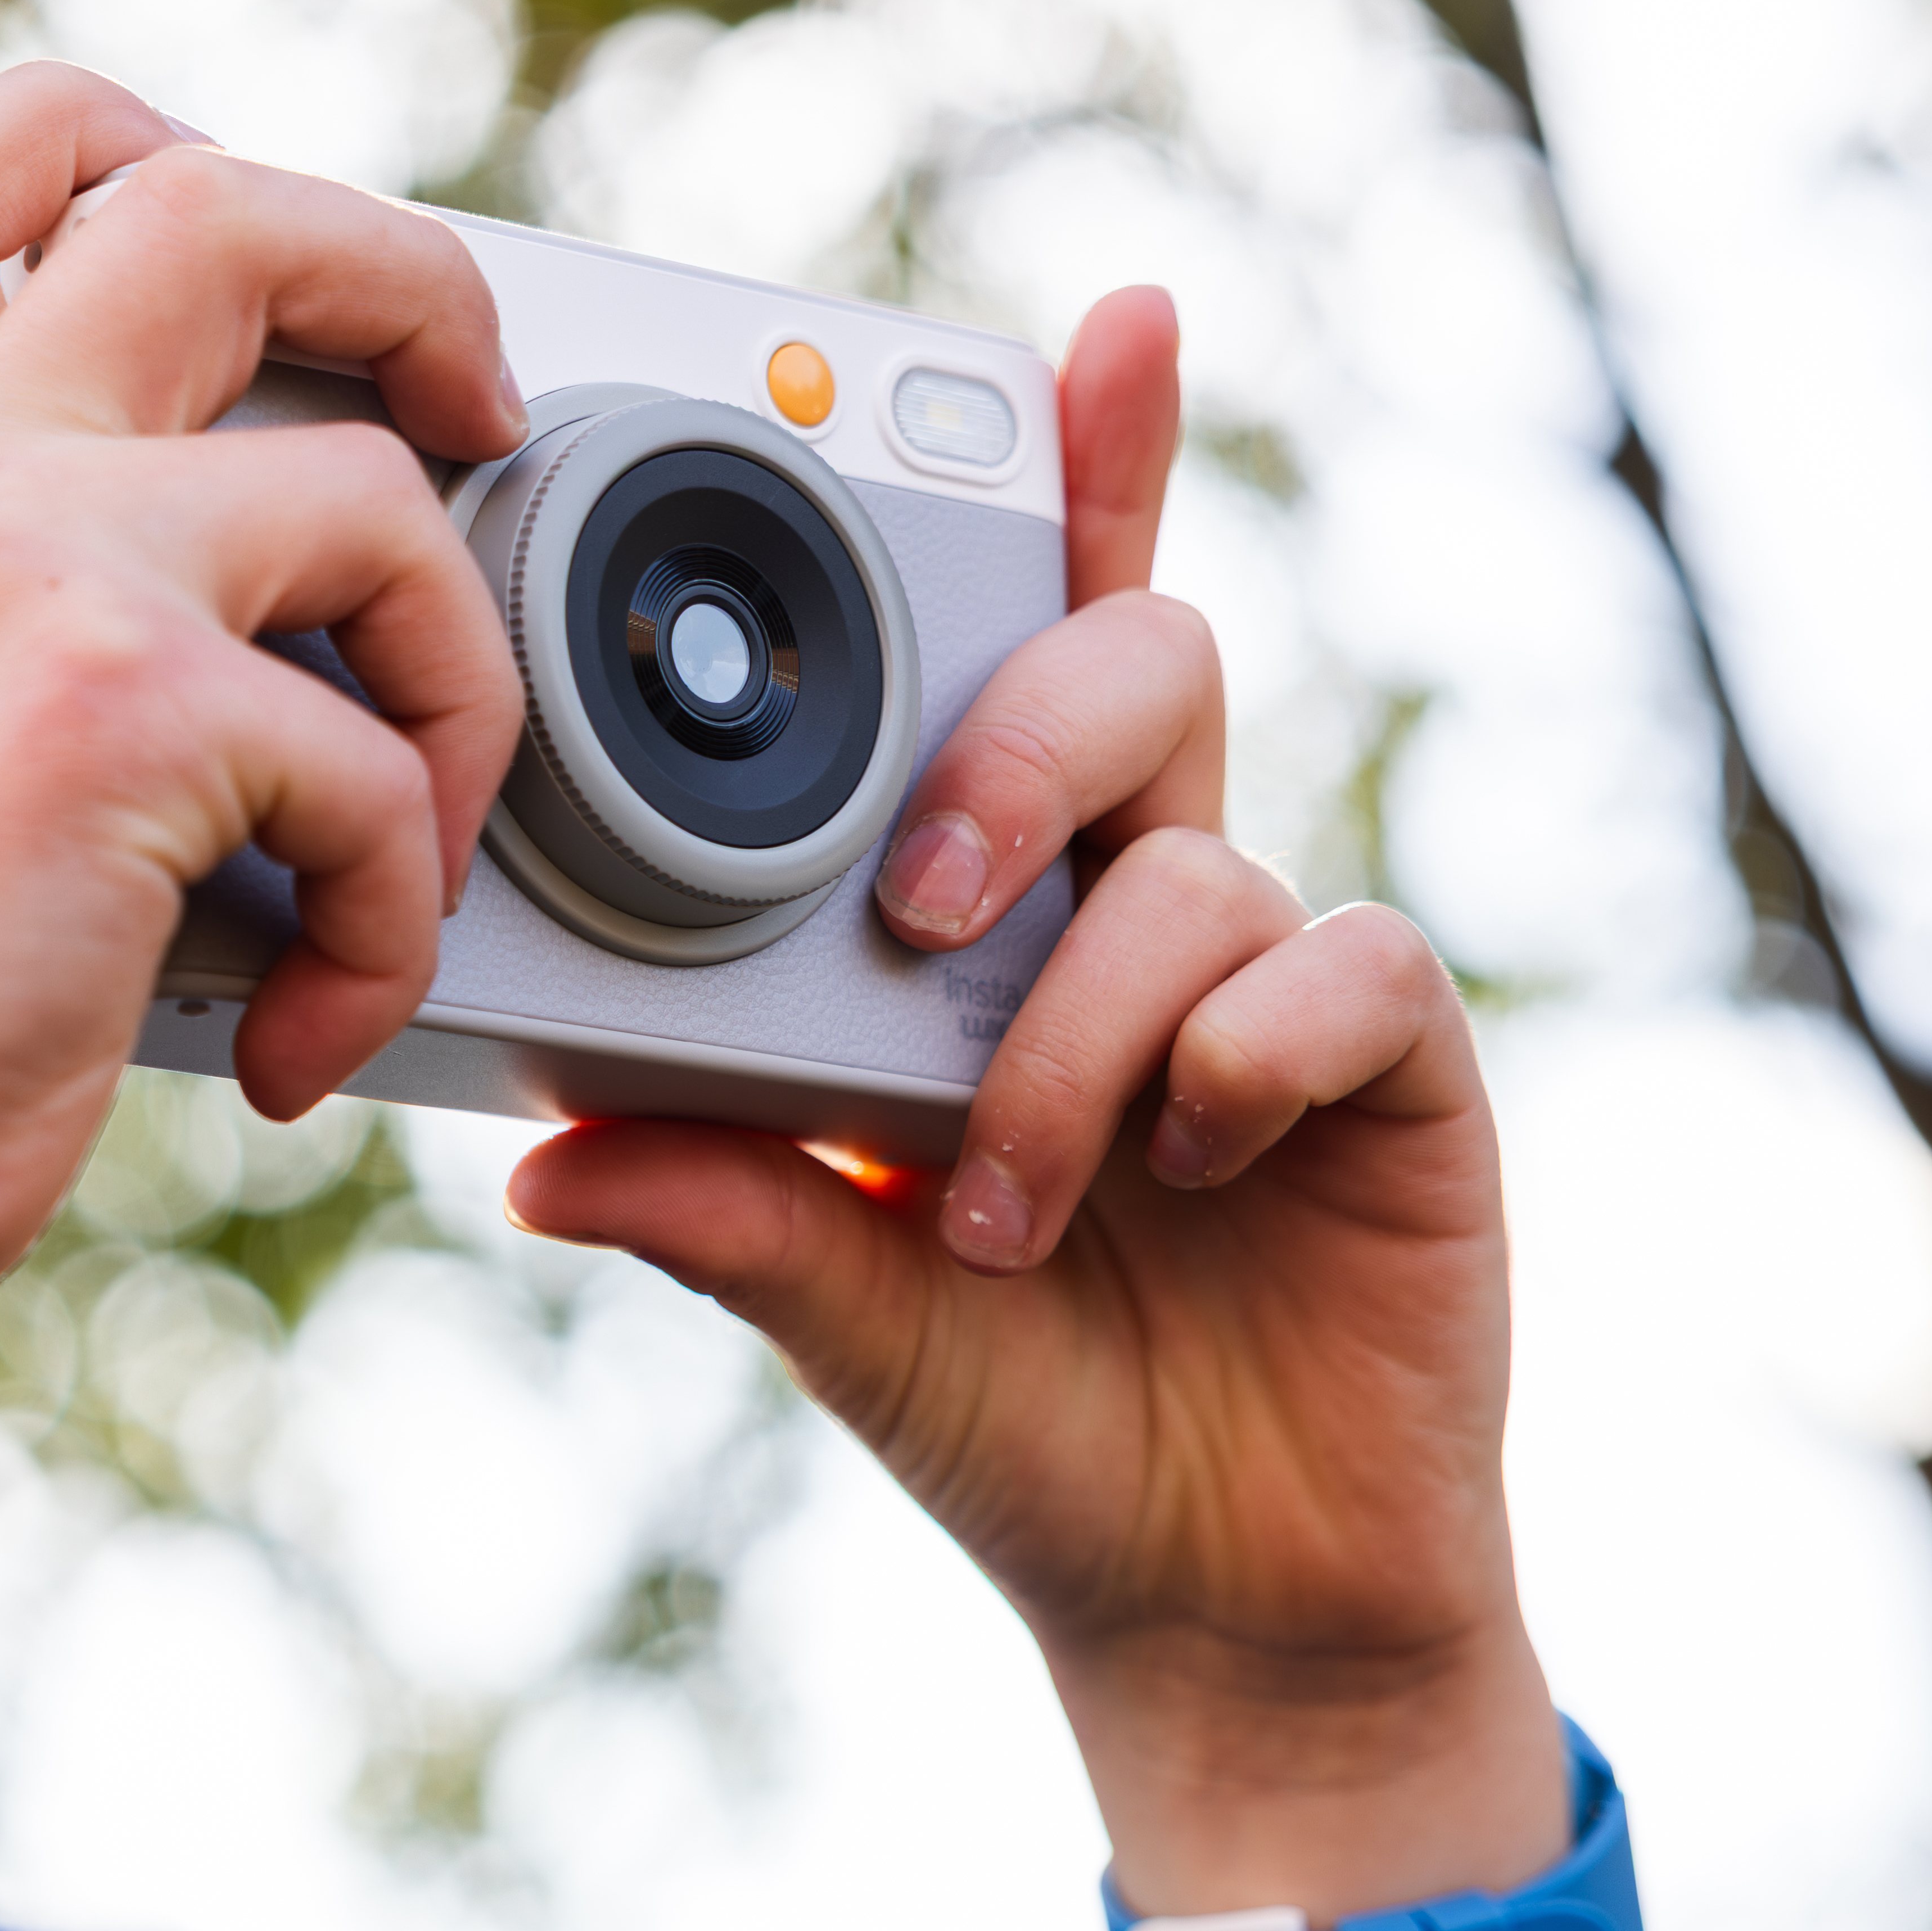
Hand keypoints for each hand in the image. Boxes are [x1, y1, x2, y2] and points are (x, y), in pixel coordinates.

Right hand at [0, 66, 528, 1400]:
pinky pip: (381, 772)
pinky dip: (393, 926)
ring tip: (387, 875)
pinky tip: (304, 1035)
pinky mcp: (120, 705)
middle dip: (416, 286)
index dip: (134, 151)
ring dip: (456, 703)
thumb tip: (299, 633)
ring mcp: (28, 560)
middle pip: (217, 212)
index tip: (284, 276)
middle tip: (487, 432)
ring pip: (384, 501)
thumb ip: (44, 622)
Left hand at [503, 290, 1570, 1927]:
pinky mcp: (1398, 1068)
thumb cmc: (1014, 1417)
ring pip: (1200, 855)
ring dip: (1077, 1025)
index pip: (1041, 646)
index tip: (1089, 328)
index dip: (1082, 478)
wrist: (1200, 1602)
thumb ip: (711, 1201)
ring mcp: (1283, 978)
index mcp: (1016, 910)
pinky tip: (1186, 1167)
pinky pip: (1340, 968)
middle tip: (924, 917)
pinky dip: (1233, 1058)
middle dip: (1016, 754)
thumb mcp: (825, 1296)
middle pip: (1136, 668)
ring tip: (1009, 1202)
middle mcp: (1153, 902)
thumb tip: (533, 1149)